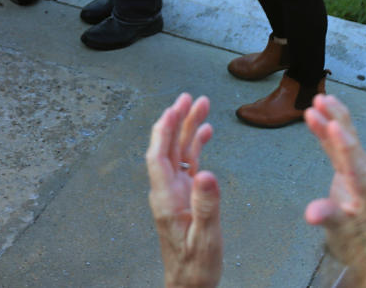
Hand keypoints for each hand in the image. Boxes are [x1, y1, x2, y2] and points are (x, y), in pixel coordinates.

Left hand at [146, 93, 221, 287]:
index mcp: (165, 196)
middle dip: (177, 120)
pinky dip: (196, 147)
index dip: (164, 129)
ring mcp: (175, 192)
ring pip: (179, 153)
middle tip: (190, 97)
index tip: (176, 107)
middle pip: (168, 147)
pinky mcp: (185, 197)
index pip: (158, 154)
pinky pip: (188, 165)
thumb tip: (207, 172)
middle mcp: (167, 190)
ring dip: (188, 129)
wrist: (189, 284)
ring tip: (202, 106)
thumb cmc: (195, 265)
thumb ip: (206, 205)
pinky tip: (206, 134)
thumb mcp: (206, 236)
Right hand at [303, 95, 365, 239]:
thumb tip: (310, 214)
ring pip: (347, 136)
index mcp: (365, 188)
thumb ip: (330, 217)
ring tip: (319, 98)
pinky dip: (333, 121)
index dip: (343, 144)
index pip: (354, 162)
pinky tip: (325, 105)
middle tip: (317, 104)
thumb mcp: (345, 230)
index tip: (334, 126)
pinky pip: (342, 138)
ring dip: (333, 116)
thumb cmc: (359, 229)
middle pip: (350, 142)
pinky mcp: (353, 160)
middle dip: (334, 122)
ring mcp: (361, 164)